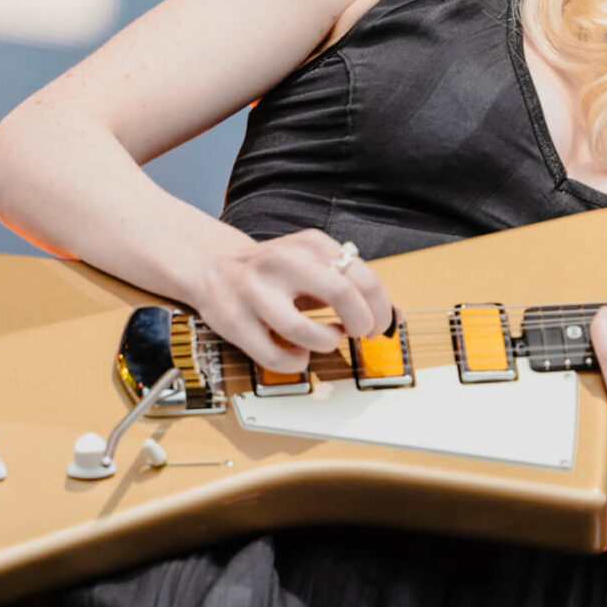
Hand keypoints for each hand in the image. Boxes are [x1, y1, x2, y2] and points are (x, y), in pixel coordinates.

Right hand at [182, 227, 393, 372]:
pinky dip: (298, 361)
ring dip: (327, 343)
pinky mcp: (236, 322)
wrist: (211, 265)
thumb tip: (395, 316)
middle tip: (360, 333)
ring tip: (327, 338)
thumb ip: (351, 285)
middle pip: (342, 295)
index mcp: (309, 244)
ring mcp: (256, 293)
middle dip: (362, 323)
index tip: (380, 323)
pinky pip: (278, 356)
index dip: (380, 308)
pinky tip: (300, 352)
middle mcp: (283, 263)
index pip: (362, 277)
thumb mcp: (314, 264)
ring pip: (307, 332)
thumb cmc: (274, 271)